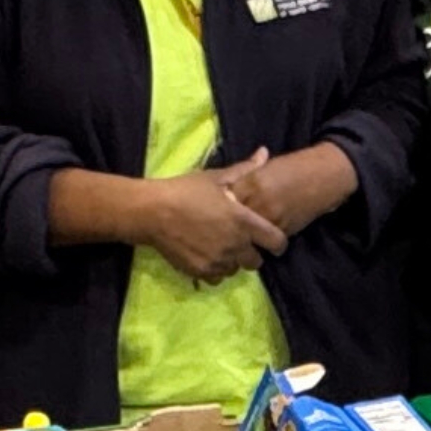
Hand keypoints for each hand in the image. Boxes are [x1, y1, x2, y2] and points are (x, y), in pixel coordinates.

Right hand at [136, 167, 287, 282]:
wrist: (152, 212)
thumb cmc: (186, 191)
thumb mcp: (216, 177)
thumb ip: (245, 170)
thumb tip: (264, 153)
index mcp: (244, 222)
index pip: (276, 241)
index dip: (277, 242)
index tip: (271, 239)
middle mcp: (235, 245)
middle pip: (256, 261)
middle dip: (252, 253)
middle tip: (239, 242)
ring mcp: (218, 261)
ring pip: (235, 270)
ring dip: (232, 261)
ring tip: (219, 247)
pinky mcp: (201, 272)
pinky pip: (217, 278)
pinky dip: (214, 270)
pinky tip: (205, 255)